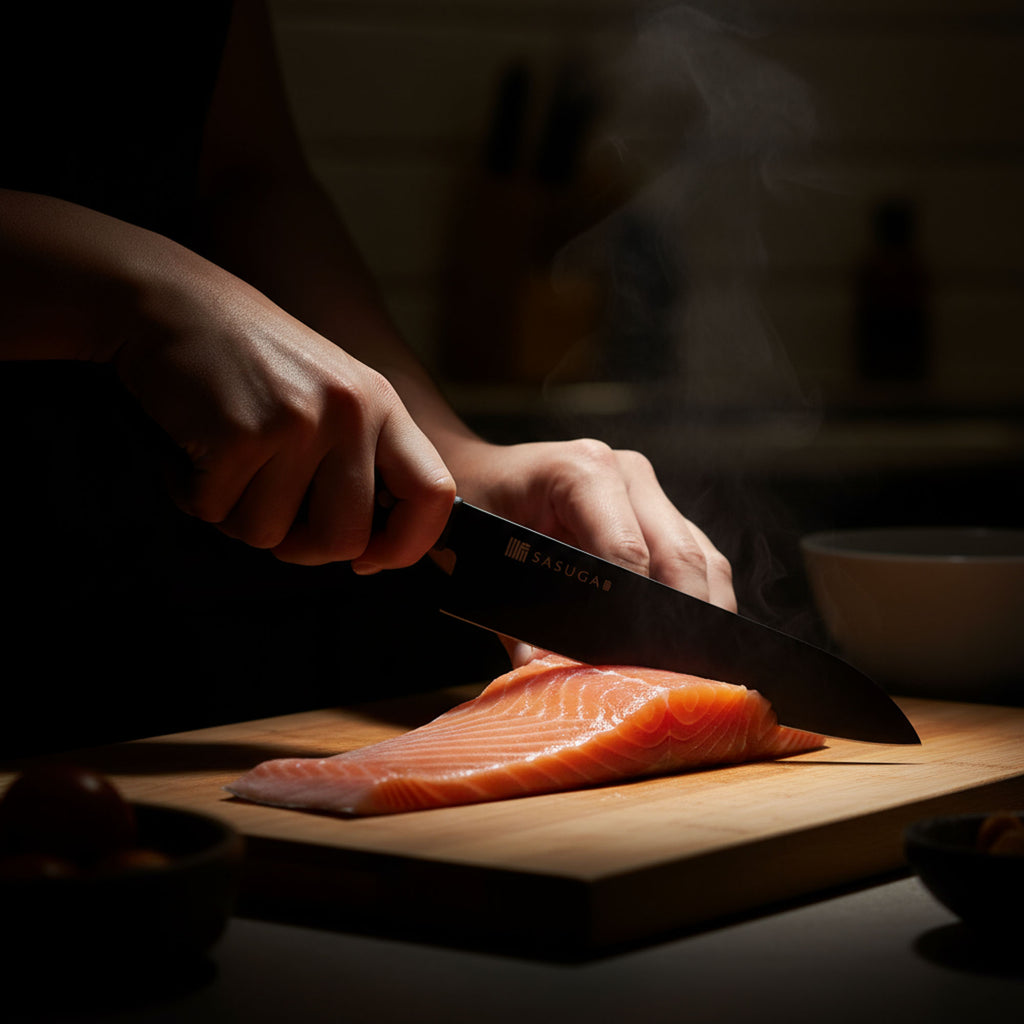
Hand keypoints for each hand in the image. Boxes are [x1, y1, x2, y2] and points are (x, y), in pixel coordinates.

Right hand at [113, 262, 454, 568]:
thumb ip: (359, 462)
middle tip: (268, 510)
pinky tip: (194, 447)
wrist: (171, 304)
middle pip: (344, 540)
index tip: (367, 559)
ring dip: (234, 513)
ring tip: (225, 457)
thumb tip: (370, 552)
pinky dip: (194, 494)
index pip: (434, 494)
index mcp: (382, 406)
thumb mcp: (330, 395)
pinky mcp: (240, 433)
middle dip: (298, 547)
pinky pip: (217, 512)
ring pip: (268, 534)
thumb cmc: (250, 363)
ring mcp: (298, 421)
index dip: (406, 546)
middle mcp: (350, 412)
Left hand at [441, 438, 735, 663]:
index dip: (635, 610)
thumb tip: (540, 668)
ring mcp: (649, 489)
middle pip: (679, 555)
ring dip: (702, 612)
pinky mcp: (662, 510)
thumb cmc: (477, 510)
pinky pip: (700, 556)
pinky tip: (690, 639)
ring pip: (703, 556)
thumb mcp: (483, 558)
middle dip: (681, 618)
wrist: (480, 473)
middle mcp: (625, 472)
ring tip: (695, 665)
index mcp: (581, 472)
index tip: (637, 660)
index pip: (628, 551)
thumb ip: (512, 618)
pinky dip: (701, 599)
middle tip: (679, 675)